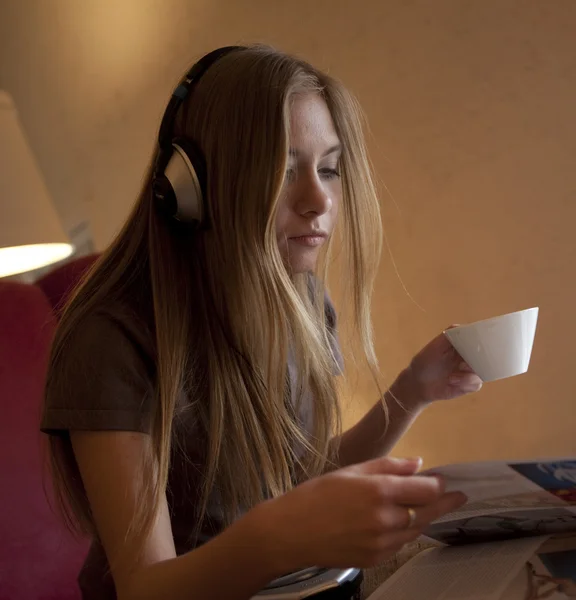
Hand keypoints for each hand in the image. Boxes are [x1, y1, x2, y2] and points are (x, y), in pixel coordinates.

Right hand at [248, 456, 466, 571]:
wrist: (291, 532)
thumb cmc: (317, 494)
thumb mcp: (350, 471)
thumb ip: (387, 466)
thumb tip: (418, 464)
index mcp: (379, 491)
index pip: (425, 489)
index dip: (439, 484)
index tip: (445, 480)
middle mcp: (386, 519)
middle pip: (427, 511)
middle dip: (445, 502)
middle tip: (460, 497)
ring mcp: (382, 543)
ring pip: (416, 530)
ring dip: (425, 517)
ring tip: (430, 508)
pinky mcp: (376, 559)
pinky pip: (400, 544)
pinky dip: (405, 532)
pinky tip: (400, 523)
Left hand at [399, 327, 482, 406]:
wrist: (418, 383)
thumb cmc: (425, 361)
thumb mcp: (435, 346)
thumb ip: (450, 335)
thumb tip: (466, 328)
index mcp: (463, 344)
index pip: (480, 340)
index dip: (484, 341)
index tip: (481, 345)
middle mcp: (470, 357)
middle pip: (487, 356)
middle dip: (480, 360)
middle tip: (463, 364)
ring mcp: (471, 371)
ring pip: (482, 371)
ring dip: (468, 375)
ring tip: (452, 377)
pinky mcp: (469, 385)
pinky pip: (476, 384)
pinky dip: (465, 384)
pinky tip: (451, 382)